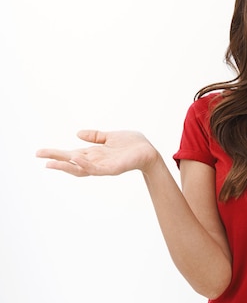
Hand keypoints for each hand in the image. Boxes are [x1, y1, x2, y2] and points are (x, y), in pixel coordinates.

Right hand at [36, 130, 159, 176]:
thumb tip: (77, 133)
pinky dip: (86, 164)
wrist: (149, 151)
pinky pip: (97, 168)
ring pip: (81, 168)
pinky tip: (77, 158)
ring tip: (53, 161)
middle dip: (56, 160)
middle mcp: (96, 161)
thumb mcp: (111, 136)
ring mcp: (104, 166)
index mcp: (94, 153)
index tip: (40, 152)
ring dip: (67, 165)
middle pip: (72, 162)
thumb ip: (95, 136)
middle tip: (40, 157)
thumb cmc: (132, 144)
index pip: (71, 154)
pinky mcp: (113, 169)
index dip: (56, 154)